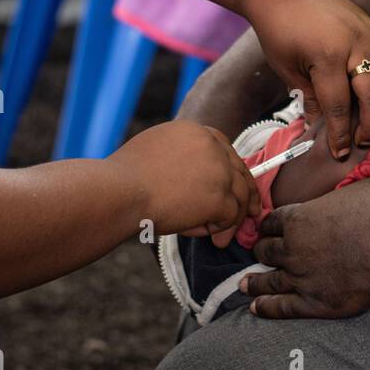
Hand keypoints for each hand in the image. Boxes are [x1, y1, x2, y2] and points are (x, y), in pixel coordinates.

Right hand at [109, 121, 259, 237]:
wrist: (118, 192)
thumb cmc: (124, 178)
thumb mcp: (156, 150)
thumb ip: (181, 156)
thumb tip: (194, 177)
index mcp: (196, 131)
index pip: (226, 150)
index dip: (233, 171)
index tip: (238, 186)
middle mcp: (212, 146)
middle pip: (239, 171)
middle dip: (247, 195)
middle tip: (251, 214)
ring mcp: (218, 170)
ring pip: (239, 197)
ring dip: (230, 220)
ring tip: (220, 238)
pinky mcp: (219, 197)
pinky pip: (229, 217)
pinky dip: (217, 229)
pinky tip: (204, 235)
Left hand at [239, 174, 369, 318]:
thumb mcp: (361, 184)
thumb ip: (352, 186)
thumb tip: (369, 168)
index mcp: (299, 218)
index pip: (273, 222)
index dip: (269, 226)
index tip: (266, 230)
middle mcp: (292, 248)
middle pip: (266, 251)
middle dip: (261, 251)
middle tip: (257, 254)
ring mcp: (300, 277)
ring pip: (269, 280)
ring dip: (255, 282)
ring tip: (245, 284)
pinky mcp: (313, 302)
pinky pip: (282, 307)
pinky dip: (267, 306)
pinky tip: (257, 307)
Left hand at [247, 0, 369, 159]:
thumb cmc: (278, 27)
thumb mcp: (287, 68)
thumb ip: (310, 97)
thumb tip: (322, 125)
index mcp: (327, 55)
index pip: (339, 105)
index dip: (340, 134)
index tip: (340, 152)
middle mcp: (356, 44)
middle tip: (362, 140)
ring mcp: (369, 33)